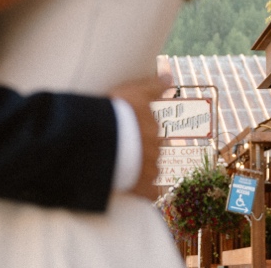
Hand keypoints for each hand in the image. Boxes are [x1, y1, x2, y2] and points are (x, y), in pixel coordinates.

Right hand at [111, 74, 171, 200]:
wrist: (100, 138)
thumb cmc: (114, 111)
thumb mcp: (133, 91)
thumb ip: (153, 85)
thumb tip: (170, 76)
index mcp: (154, 125)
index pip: (152, 130)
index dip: (139, 133)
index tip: (129, 134)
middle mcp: (156, 145)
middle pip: (151, 150)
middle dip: (140, 151)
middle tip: (121, 151)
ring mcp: (150, 167)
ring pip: (151, 169)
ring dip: (141, 170)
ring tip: (121, 168)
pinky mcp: (142, 186)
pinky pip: (150, 193)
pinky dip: (145, 193)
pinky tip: (135, 190)